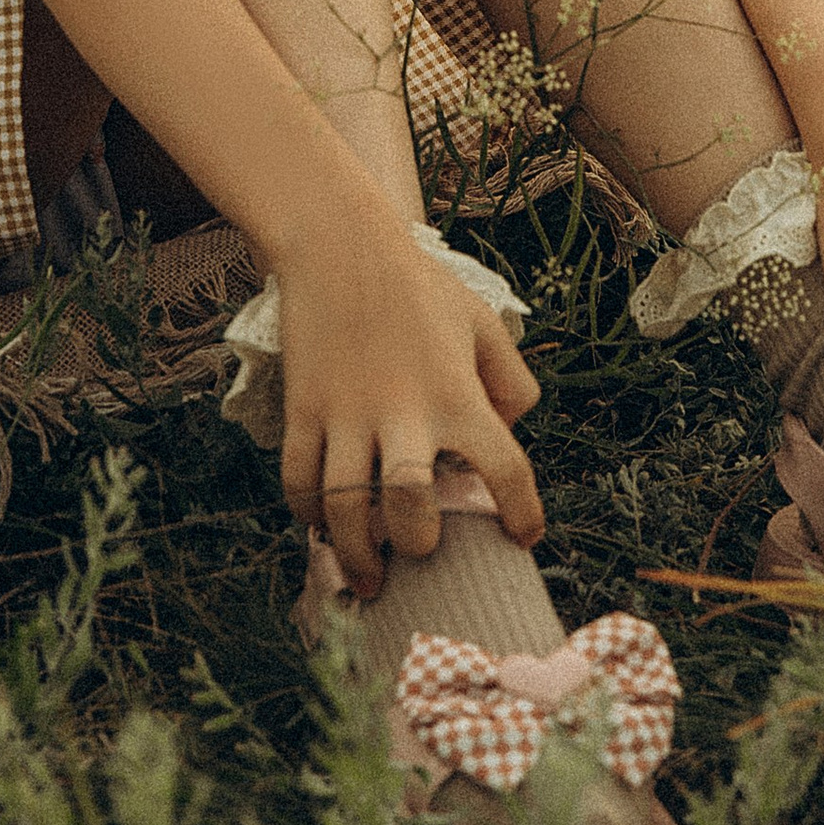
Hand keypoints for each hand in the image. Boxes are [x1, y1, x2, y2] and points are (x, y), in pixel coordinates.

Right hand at [276, 212, 543, 594]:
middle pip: (408, 504)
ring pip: (343, 506)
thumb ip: (513, 381)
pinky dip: (307, 513)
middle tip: (419, 549)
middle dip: (414, 542)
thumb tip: (510, 434)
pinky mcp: (304, 408)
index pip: (505, 469)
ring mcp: (346, 414)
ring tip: (368, 579)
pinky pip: (298, 479)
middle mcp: (404, 413)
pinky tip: (322, 526)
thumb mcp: (483, 324)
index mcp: (458, 394)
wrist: (340, 245)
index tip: (524, 539)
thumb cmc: (419, 286)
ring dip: (356, 553)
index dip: (523, 513)